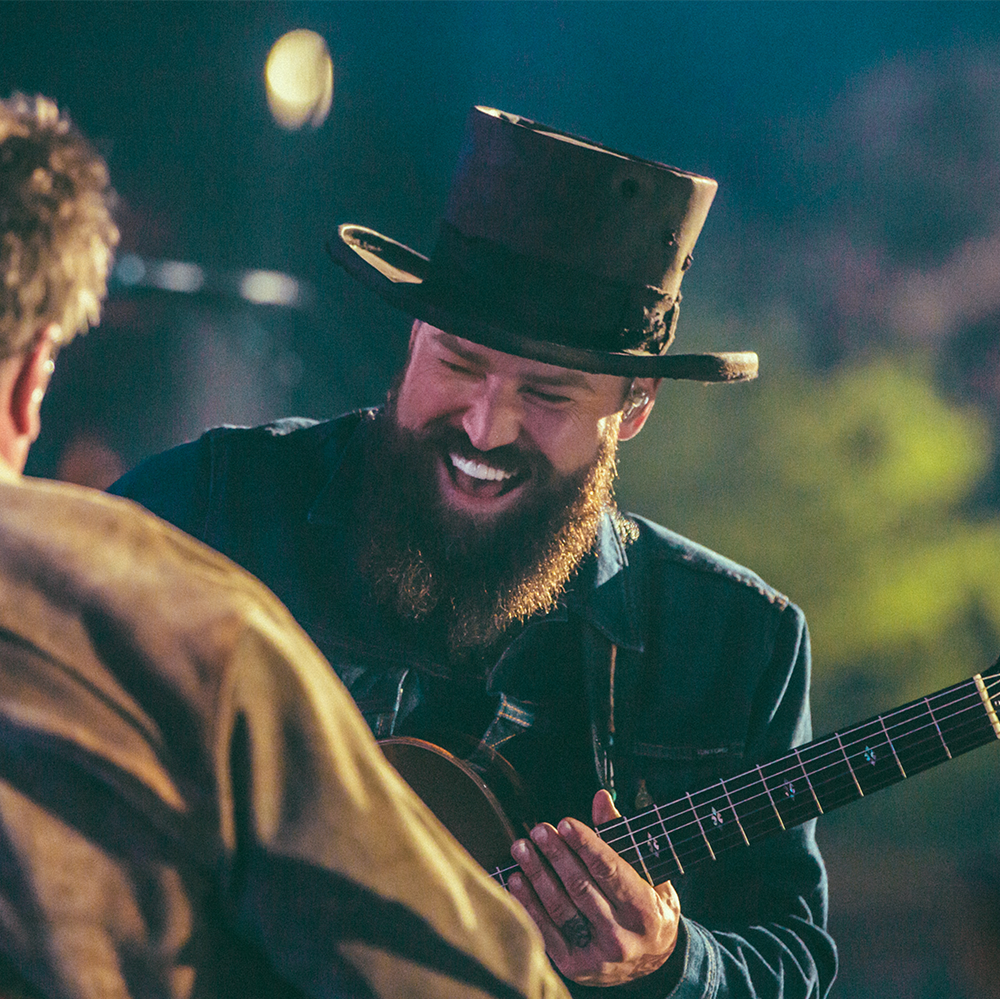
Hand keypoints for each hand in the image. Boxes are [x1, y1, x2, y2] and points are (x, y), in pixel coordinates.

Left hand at [508, 790, 680, 986]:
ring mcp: (597, 954)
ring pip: (560, 908)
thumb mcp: (649, 874)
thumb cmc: (649, 909)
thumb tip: (601, 798)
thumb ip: (621, 836)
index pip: (609, 870)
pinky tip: (517, 881)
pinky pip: (547, 931)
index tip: (564, 823)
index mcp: (644, 910)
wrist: (653, 965)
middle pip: (581, 886)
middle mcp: (622, 935)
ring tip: (522, 849)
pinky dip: (529, 904)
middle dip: (556, 854)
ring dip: (537, 875)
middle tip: (538, 830)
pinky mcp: (576, 966)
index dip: (585, 844)